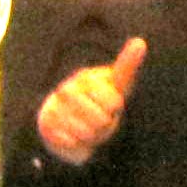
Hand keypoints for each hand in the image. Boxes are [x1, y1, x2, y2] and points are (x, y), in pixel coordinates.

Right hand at [37, 37, 144, 163]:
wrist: (67, 121)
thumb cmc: (99, 102)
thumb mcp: (116, 85)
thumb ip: (127, 65)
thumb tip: (140, 42)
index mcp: (86, 78)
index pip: (113, 101)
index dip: (115, 107)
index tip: (112, 102)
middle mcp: (67, 89)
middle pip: (101, 120)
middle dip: (105, 124)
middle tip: (99, 118)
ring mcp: (55, 107)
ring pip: (86, 133)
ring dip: (92, 136)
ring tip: (87, 127)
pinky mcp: (46, 125)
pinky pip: (71, 142)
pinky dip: (77, 144)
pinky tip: (73, 136)